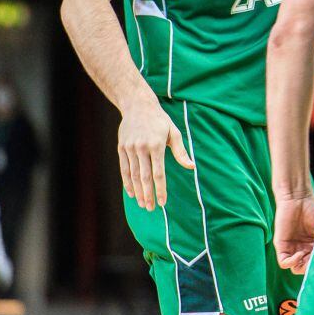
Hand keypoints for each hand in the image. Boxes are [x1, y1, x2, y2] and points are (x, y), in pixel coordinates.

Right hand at [117, 97, 193, 211]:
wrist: (138, 106)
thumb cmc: (160, 120)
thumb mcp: (174, 132)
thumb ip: (181, 152)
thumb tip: (192, 167)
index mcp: (157, 145)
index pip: (158, 172)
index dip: (160, 189)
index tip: (163, 202)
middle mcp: (142, 148)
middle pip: (144, 177)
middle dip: (148, 194)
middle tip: (151, 209)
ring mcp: (129, 148)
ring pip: (132, 175)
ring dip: (137, 191)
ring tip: (142, 204)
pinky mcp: (121, 148)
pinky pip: (124, 169)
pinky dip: (127, 183)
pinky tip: (131, 193)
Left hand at [274, 193, 313, 274]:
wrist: (298, 197)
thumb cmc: (312, 209)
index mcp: (313, 244)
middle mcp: (302, 248)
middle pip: (306, 267)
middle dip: (311, 266)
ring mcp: (291, 247)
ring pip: (295, 267)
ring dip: (302, 266)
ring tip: (307, 255)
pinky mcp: (281, 245)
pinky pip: (284, 263)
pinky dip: (292, 263)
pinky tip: (299, 254)